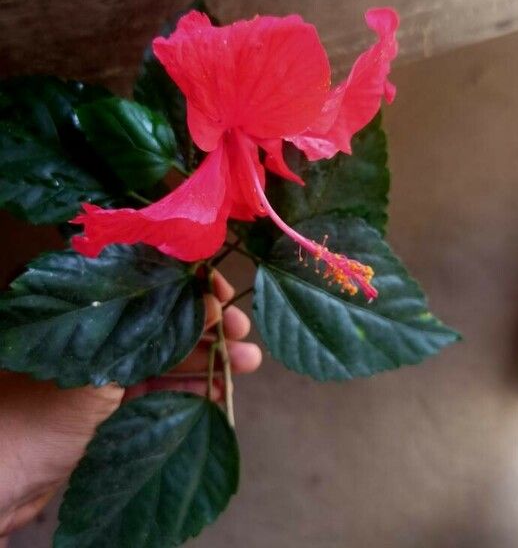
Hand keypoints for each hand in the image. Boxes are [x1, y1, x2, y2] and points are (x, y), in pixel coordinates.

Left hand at [0, 271, 260, 536]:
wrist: (1, 479)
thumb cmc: (37, 411)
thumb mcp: (104, 365)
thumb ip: (157, 333)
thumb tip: (211, 302)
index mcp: (91, 306)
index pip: (152, 280)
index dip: (193, 283)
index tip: (226, 292)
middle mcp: (104, 331)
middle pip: (167, 319)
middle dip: (211, 325)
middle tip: (245, 332)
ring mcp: (111, 368)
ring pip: (170, 356)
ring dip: (211, 358)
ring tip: (249, 362)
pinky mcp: (116, 404)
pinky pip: (162, 389)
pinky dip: (192, 389)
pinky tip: (220, 390)